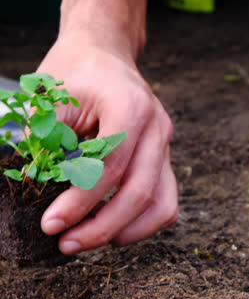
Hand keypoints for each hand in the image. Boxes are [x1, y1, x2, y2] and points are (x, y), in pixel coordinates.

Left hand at [39, 32, 177, 253]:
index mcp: (129, 105)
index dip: (80, 201)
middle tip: (66, 245)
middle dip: (101, 227)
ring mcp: (164, 143)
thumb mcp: (50, 96)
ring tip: (88, 242)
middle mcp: (155, 127)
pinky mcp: (163, 158)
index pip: (110, 164)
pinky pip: (165, 200)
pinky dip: (142, 223)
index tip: (50, 224)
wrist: (103, 53)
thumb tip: (33, 192)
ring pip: (160, 203)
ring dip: (125, 231)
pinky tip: (113, 230)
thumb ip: (45, 142)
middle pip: (139, 191)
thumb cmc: (74, 71)